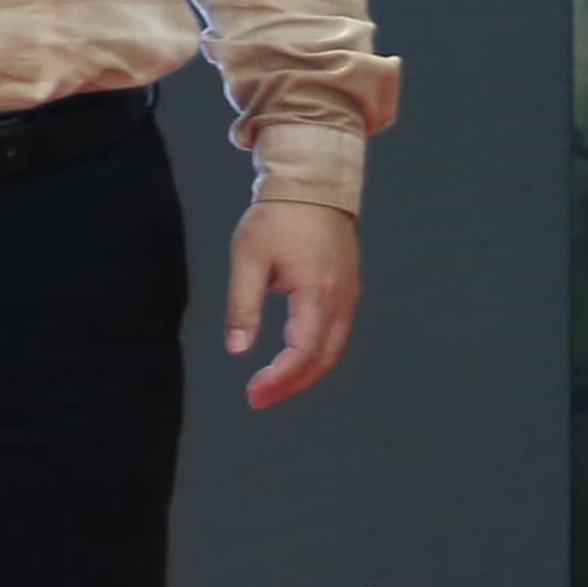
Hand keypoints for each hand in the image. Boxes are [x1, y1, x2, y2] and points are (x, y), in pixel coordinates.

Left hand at [230, 199, 361, 407]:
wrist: (313, 187)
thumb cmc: (277, 218)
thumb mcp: (249, 259)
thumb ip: (243, 306)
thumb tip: (238, 349)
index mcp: (318, 293)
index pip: (302, 352)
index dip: (280, 379)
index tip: (254, 393)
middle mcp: (341, 300)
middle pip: (323, 359)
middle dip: (292, 385)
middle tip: (259, 399)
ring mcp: (349, 296)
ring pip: (334, 350)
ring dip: (305, 374)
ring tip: (273, 387)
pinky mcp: (347, 291)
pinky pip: (336, 334)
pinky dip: (316, 354)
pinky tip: (293, 360)